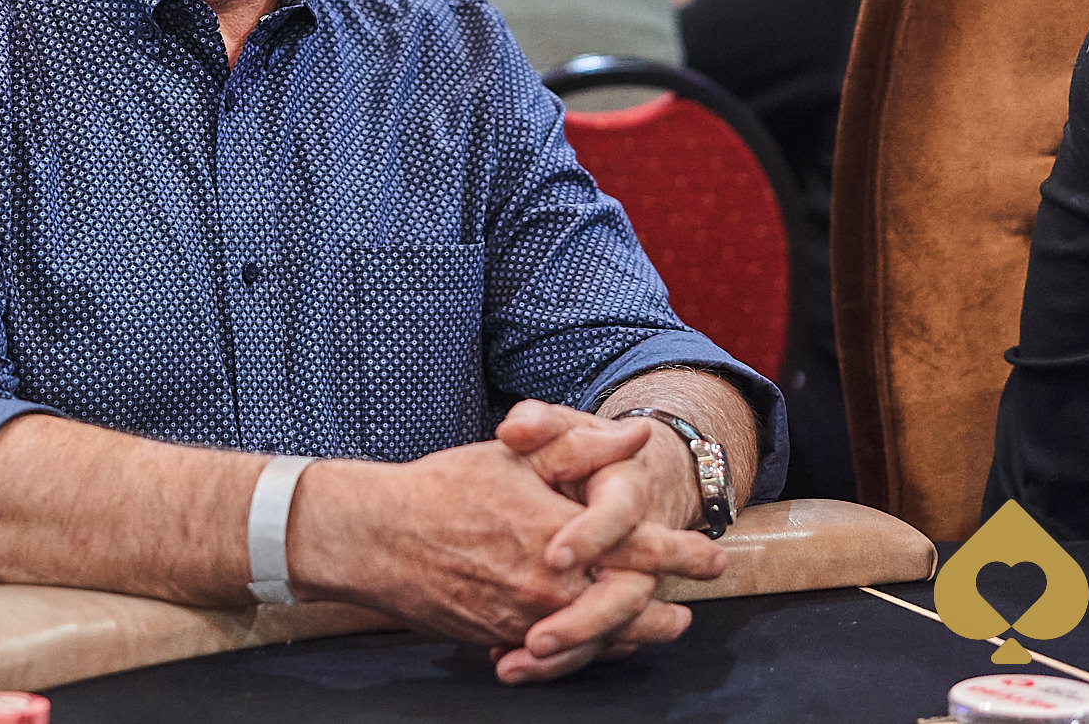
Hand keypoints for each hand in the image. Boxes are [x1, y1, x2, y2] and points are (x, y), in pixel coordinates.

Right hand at [285, 439, 718, 680]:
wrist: (375, 538)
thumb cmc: (443, 488)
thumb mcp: (515, 454)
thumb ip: (580, 447)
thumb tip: (637, 435)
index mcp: (562, 533)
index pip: (642, 548)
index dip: (684, 553)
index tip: (714, 556)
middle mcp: (551, 584)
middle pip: (628, 608)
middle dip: (662, 613)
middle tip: (689, 613)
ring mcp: (525, 617)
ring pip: (594, 638)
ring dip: (629, 637)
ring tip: (652, 633)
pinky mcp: (499, 636)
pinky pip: (553, 652)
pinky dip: (580, 651)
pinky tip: (591, 645)